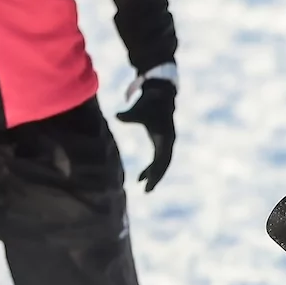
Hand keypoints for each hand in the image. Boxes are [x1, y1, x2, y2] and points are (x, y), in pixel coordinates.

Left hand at [116, 77, 176, 191]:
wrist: (159, 93)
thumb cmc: (148, 102)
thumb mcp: (138, 109)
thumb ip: (128, 116)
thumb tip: (117, 116)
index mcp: (165, 138)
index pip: (161, 160)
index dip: (155, 173)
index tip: (148, 184)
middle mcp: (168, 142)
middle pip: (164, 165)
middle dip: (156, 178)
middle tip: (147, 191)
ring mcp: (166, 142)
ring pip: (161, 163)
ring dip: (153, 174)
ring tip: (143, 185)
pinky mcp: (162, 141)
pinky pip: (158, 158)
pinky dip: (150, 167)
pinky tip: (140, 176)